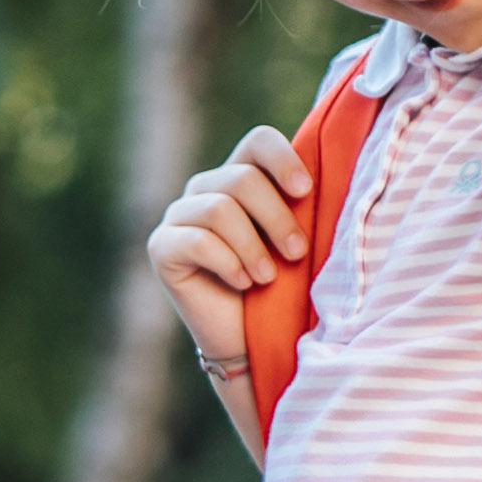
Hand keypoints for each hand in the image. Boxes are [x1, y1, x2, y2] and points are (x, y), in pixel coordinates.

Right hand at [148, 123, 311, 369]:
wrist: (249, 340)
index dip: (282, 159)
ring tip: (268, 278)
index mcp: (241, 176)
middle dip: (277, 218)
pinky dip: (227, 264)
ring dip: (253, 248)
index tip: (305, 192)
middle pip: (242, 178)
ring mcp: (179, 216)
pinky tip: (241, 284)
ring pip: (219, 209)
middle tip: (298, 253)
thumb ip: (302, 207)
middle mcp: (205, 189)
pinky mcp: (161, 246)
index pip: (258, 141)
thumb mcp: (297, 242)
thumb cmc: (281, 288)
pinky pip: (197, 241)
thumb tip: (320, 180)